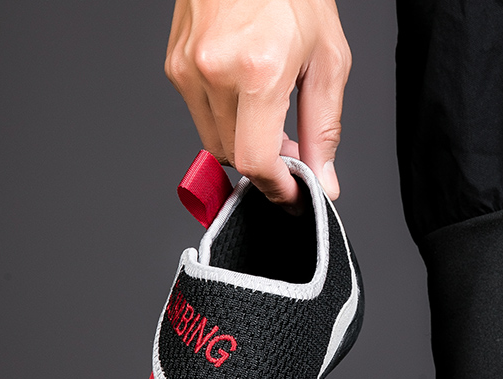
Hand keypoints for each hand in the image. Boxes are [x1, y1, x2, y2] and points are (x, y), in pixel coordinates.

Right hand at [166, 0, 350, 208]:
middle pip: (235, 157)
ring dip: (243, 143)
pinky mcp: (174, 63)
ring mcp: (188, 68)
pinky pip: (200, 114)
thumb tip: (322, 179)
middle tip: (291, 145)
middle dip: (266, 164)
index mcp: (258, 72)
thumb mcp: (328, 60)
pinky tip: (246, 94)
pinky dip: (225, 119)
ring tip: (270, 116)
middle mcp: (214, 72)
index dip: (277, 189)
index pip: (256, 162)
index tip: (292, 194)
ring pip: (214, 140)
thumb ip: (324, 128)